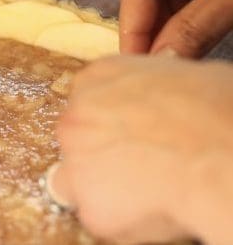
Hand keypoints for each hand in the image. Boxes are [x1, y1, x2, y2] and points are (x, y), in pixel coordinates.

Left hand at [50, 56, 232, 243]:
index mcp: (97, 78)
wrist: (221, 150)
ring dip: (106, 185)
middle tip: (142, 163)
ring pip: (79, 180)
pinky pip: (100, 214)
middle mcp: (75, 116)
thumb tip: (154, 105)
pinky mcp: (88, 203)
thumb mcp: (173, 76)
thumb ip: (143, 93)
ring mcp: (76, 160)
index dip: (112, 122)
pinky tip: (154, 205)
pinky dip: (121, 216)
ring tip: (151, 185)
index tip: (131, 133)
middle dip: (103, 153)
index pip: (88, 102)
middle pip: (78, 140)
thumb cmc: (214, 109)